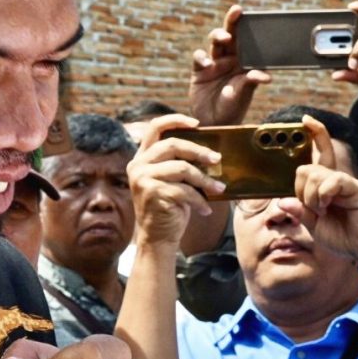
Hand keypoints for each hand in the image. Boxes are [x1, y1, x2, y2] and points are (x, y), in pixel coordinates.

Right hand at [128, 116, 222, 247]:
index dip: (176, 120)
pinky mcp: (152, 193)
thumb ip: (179, 162)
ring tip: (219, 189)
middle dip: (199, 151)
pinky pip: (184, 190)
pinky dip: (200, 200)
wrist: (157, 237)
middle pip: (173, 145)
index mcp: (142, 157)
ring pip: (183, 169)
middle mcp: (138, 165)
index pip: (155, 127)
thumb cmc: (170, 207)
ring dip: (205, 180)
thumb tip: (209, 150)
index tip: (197, 123)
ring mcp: (143, 179)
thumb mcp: (172, 180)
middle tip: (217, 160)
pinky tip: (206, 209)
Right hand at [189, 4, 266, 124]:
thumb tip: (266, 76)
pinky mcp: (199, 70)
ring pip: (215, 42)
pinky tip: (207, 64)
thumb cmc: (234, 108)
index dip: (248, 26)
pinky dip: (202, 57)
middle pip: (230, 34)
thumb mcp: (244, 95)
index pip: (247, 40)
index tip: (251, 15)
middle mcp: (230, 58)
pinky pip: (199, 57)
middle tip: (237, 11)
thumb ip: (251, 82)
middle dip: (233, 22)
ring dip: (219, 36)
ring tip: (224, 39)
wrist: (214, 124)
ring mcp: (214, 63)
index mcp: (244, 61)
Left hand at [294, 123, 357, 262]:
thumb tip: (282, 200)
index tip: (305, 119)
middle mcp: (335, 181)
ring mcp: (345, 183)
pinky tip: (328, 206)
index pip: (318, 156)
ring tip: (323, 212)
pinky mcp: (355, 188)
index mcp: (327, 188)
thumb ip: (301, 213)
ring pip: (314, 174)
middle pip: (305, 169)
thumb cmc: (346, 238)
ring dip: (311, 197)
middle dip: (301, 191)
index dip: (315, 135)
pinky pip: (332, 180)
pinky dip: (324, 194)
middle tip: (314, 210)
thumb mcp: (316, 227)